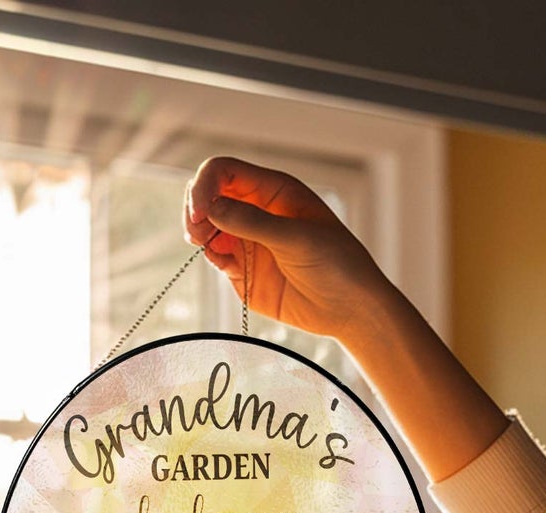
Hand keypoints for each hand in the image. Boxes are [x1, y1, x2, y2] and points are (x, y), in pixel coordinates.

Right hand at [185, 155, 394, 342]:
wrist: (348, 309)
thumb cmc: (336, 264)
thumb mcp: (296, 238)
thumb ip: (252, 222)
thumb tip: (210, 207)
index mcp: (273, 191)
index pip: (225, 171)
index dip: (206, 185)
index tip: (200, 211)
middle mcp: (257, 211)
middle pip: (209, 195)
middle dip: (196, 208)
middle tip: (198, 231)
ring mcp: (249, 241)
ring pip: (207, 226)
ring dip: (198, 232)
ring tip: (205, 244)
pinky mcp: (244, 271)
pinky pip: (216, 256)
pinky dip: (211, 256)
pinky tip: (222, 262)